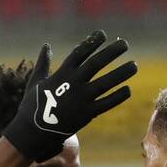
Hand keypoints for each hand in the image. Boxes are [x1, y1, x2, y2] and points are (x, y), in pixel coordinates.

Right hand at [3, 30, 136, 163]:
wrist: (32, 132)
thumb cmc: (32, 106)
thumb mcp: (35, 81)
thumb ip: (43, 63)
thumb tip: (46, 45)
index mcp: (62, 73)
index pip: (80, 52)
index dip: (93, 42)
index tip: (104, 35)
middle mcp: (74, 83)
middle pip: (97, 63)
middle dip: (112, 52)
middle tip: (125, 44)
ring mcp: (81, 98)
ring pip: (106, 82)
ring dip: (121, 73)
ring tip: (134, 66)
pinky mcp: (87, 114)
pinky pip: (107, 103)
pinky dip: (118, 96)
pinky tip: (128, 89)